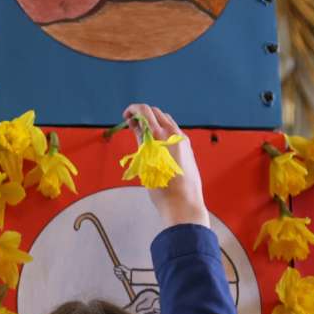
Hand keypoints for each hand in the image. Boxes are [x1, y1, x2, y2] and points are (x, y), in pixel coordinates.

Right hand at [124, 103, 209, 228]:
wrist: (184, 204)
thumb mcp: (146, 163)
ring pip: (166, 121)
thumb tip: (136, 125)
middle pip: (157, 113)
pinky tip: (154, 143)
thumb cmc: (163, 188)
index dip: (133, 110)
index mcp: (163, 136)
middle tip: (131, 125)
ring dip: (153, 122)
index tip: (126, 116)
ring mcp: (184, 141)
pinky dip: (162, 131)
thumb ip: (142, 140)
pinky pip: (173, 132)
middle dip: (142, 115)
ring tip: (141, 134)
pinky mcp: (187, 149)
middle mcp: (176, 134)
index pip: (146, 111)